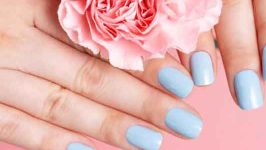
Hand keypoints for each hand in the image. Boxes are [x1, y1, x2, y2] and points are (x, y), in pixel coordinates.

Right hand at [0, 0, 204, 148]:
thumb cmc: (9, 5)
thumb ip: (88, 14)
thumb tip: (139, 39)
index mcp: (40, 6)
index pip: (104, 43)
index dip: (146, 64)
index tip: (184, 84)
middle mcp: (16, 39)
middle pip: (92, 77)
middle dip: (143, 103)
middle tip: (187, 123)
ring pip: (61, 105)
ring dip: (109, 127)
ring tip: (152, 143)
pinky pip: (13, 125)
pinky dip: (48, 142)